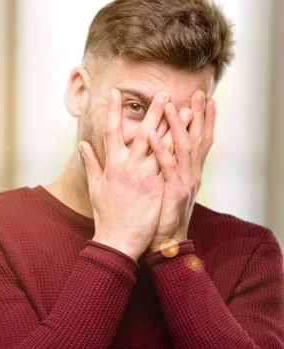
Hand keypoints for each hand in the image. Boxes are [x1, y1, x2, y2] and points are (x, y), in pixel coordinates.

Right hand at [80, 88, 168, 260]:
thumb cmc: (105, 214)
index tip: (116, 93)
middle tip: (162, 92)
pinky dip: (179, 149)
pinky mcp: (158, 187)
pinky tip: (189, 136)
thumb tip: (82, 144)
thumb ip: (90, 162)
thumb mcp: (94, 186)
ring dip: (174, 126)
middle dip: (153, 111)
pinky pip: (170, 164)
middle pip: (142, 132)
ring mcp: (144, 177)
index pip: (110, 131)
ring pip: (161, 145)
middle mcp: (128, 167)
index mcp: (111, 165)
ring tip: (184, 109)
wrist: (118, 239)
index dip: (113, 110)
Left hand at [147, 91, 215, 251]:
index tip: (205, 98)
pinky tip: (154, 137)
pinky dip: (162, 151)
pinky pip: (167, 169)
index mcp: (188, 172)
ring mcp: (184, 184)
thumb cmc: (160, 214)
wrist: (164, 244)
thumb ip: (164, 166)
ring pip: (184, 150)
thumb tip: (158, 147)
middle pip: (198, 140)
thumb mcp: (165, 186)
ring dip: (178, 127)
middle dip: (199, 116)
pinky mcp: (173, 194)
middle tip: (199, 93)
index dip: (204, 120)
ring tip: (173, 106)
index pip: (199, 140)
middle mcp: (191, 175)